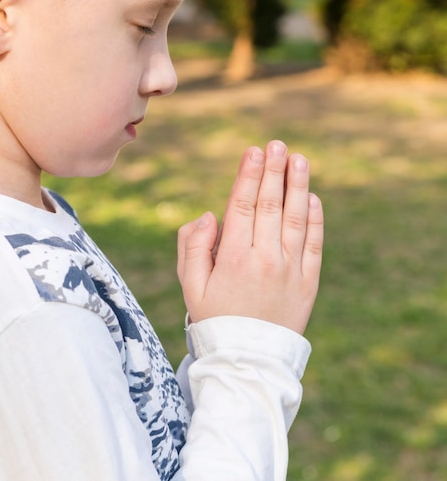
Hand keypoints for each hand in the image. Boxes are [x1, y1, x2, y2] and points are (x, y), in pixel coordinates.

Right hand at [177, 141, 322, 333]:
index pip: (243, 206)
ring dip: (298, 186)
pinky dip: (315, 218)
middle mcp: (265, 259)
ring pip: (295, 219)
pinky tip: (312, 197)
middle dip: (274, 171)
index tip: (254, 151)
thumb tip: (210, 214)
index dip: (249, 175)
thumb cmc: (214, 319)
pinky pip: (314, 244)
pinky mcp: (308, 282)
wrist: (248, 361)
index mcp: (233, 258)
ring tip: (299, 159)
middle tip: (277, 144)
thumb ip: (193, 247)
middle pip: (270, 205)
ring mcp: (290, 270)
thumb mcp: (191, 287)